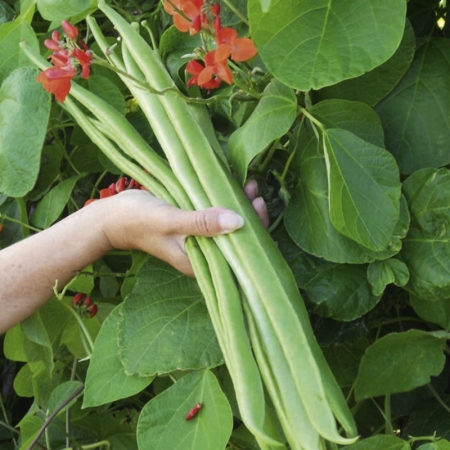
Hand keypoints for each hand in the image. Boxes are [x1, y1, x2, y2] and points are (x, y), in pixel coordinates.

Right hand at [100, 182, 267, 275]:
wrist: (112, 217)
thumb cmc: (137, 220)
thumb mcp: (170, 220)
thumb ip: (201, 223)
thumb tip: (237, 222)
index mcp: (199, 262)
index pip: (236, 253)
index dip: (253, 232)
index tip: (257, 206)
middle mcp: (203, 254)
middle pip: (235, 239)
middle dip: (250, 217)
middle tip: (254, 192)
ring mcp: (198, 240)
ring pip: (227, 226)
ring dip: (239, 207)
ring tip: (249, 186)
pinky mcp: (193, 226)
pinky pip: (215, 216)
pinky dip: (225, 202)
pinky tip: (233, 187)